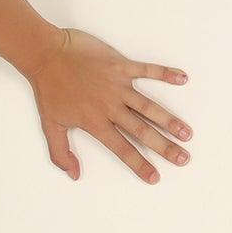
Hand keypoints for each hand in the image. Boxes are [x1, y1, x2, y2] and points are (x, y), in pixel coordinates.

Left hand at [25, 26, 191, 182]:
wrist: (45, 55)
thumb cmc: (48, 90)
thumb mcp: (50, 126)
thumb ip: (61, 153)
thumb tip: (74, 174)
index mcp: (95, 122)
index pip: (122, 149)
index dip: (139, 164)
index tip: (155, 177)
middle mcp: (110, 107)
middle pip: (143, 131)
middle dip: (164, 146)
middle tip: (183, 158)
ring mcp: (117, 86)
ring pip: (149, 106)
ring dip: (169, 119)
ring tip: (186, 132)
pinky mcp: (120, 66)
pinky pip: (146, 69)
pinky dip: (165, 73)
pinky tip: (182, 78)